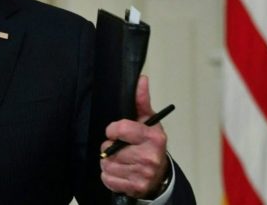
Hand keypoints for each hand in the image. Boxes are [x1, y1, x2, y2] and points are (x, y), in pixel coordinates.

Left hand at [100, 75, 169, 197]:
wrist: (160, 176)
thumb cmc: (150, 144)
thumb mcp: (148, 122)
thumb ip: (141, 101)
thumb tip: (141, 79)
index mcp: (153, 138)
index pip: (120, 129)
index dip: (112, 129)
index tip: (114, 132)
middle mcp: (149, 157)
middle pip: (110, 149)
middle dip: (110, 147)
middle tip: (119, 148)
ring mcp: (143, 174)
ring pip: (106, 164)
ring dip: (108, 162)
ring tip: (119, 159)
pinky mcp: (135, 187)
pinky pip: (107, 179)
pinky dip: (109, 176)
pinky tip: (119, 171)